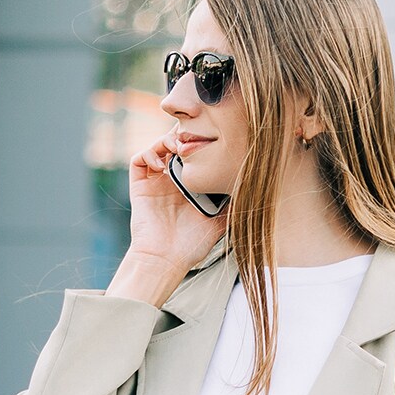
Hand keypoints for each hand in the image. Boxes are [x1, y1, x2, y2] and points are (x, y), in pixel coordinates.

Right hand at [126, 129, 228, 272]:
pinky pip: (138, 160)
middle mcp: (171, 180)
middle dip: (183, 135)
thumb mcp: (220, 221)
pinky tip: (161, 164)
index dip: (199, 142)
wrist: (167, 259)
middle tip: (194, 137)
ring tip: (178, 147)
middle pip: (174, 144)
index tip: (211, 138)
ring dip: (166, 140)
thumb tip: (255, 189)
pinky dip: (148, 153)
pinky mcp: (140, 187)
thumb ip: (233, 204)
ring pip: (156, 147)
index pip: (193, 154)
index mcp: (190, 185)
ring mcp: (154, 182)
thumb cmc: (192, 244)